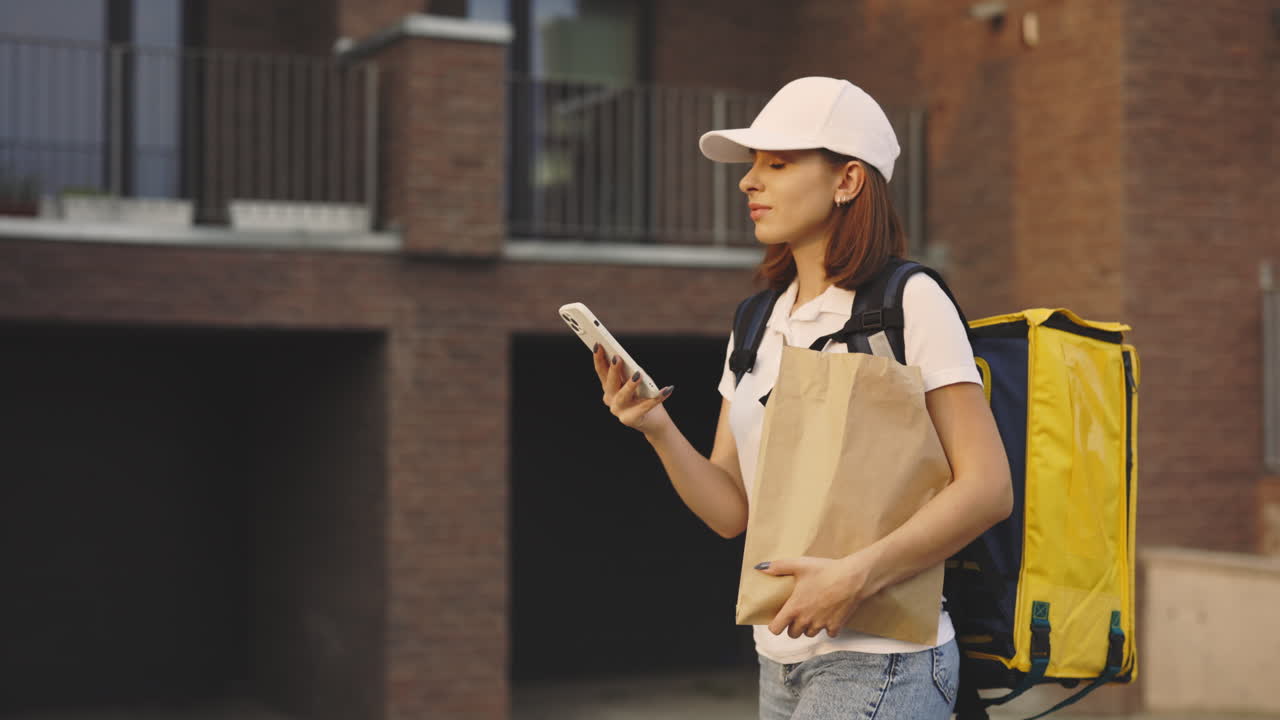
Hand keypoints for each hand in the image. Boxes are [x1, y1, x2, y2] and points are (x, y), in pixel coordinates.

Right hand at [592, 343, 673, 432]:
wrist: (654, 422)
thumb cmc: (644, 396)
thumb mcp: (634, 381)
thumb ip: (628, 372)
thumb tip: (626, 359)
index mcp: (609, 388)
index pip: (601, 371)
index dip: (598, 358)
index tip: (598, 344)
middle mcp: (611, 400)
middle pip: (610, 383)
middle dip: (613, 370)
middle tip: (617, 358)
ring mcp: (620, 411)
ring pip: (623, 396)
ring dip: (630, 385)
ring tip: (638, 374)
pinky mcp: (632, 419)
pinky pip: (646, 406)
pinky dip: (657, 397)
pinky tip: (667, 389)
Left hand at [756, 554, 872, 638]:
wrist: (853, 578)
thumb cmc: (825, 571)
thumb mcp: (800, 565)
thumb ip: (779, 567)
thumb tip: (761, 568)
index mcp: (794, 608)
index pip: (776, 629)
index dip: (775, 625)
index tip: (778, 619)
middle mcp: (806, 620)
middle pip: (793, 634)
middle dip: (792, 626)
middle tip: (796, 613)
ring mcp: (821, 625)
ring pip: (809, 634)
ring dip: (809, 627)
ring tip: (812, 613)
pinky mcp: (836, 626)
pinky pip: (828, 633)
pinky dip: (827, 627)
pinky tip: (829, 615)